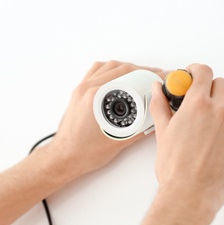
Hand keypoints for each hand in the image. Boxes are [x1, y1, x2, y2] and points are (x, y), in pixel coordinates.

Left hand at [45, 60, 164, 178]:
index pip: (128, 76)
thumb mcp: (119, 140)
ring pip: (107, 67)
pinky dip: (110, 70)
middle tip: (155, 75)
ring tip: (141, 74)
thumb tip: (155, 117)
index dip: (147, 75)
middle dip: (141, 70)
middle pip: (119, 68)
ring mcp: (81, 89)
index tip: (159, 77)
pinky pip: (95, 72)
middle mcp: (87, 89)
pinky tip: (119, 75)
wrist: (64, 157)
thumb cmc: (84, 153)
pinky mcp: (79, 93)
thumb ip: (140, 128)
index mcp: (95, 97)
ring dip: (126, 68)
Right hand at [150, 63, 223, 212]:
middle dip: (207, 86)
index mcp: (197, 106)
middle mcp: (219, 114)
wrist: (190, 194)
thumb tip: (157, 90)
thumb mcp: (162, 132)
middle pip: (221, 85)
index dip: (194, 70)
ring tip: (195, 132)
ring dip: (213, 112)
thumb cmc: (175, 167)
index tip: (188, 75)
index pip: (203, 72)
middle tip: (192, 99)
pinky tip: (206, 147)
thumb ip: (160, 105)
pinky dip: (220, 133)